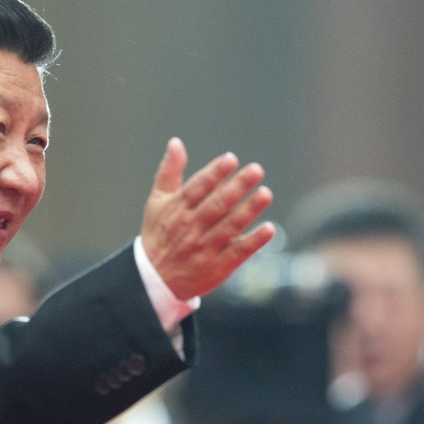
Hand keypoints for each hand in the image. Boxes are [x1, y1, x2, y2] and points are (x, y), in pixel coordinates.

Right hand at [140, 138, 273, 300]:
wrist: (154, 280)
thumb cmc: (159, 235)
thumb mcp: (157, 202)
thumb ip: (169, 172)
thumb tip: (176, 143)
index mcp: (177, 209)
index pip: (198, 188)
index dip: (214, 173)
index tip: (231, 160)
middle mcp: (191, 228)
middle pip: (217, 205)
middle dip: (237, 187)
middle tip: (257, 170)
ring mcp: (205, 248)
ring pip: (230, 227)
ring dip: (249, 210)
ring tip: (265, 194)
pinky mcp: (218, 267)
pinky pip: (238, 252)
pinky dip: (254, 241)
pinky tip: (269, 229)